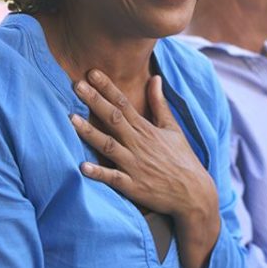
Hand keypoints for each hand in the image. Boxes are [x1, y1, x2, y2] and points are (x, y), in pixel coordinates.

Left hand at [71, 69, 218, 237]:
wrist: (194, 194)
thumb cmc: (182, 158)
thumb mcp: (172, 127)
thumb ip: (159, 103)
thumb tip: (155, 77)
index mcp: (146, 129)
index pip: (123, 103)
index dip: (107, 87)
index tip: (92, 73)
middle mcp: (138, 144)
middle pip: (113, 118)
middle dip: (95, 101)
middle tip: (77, 84)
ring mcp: (134, 165)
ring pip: (108, 145)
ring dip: (90, 132)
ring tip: (72, 119)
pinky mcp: (133, 186)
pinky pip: (113, 178)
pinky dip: (99, 172)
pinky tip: (83, 166)